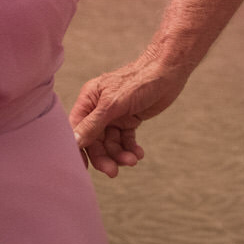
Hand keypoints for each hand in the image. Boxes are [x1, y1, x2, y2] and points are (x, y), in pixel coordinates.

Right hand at [69, 55, 189, 176]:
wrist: (169, 71)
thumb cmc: (139, 80)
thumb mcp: (113, 104)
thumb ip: (93, 124)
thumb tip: (74, 141)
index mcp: (89, 99)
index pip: (77, 129)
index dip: (78, 149)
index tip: (83, 168)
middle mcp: (99, 109)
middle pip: (95, 140)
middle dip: (104, 157)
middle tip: (113, 172)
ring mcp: (115, 115)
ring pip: (111, 143)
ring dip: (120, 154)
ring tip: (132, 160)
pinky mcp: (130, 119)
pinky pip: (125, 140)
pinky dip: (130, 148)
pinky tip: (138, 154)